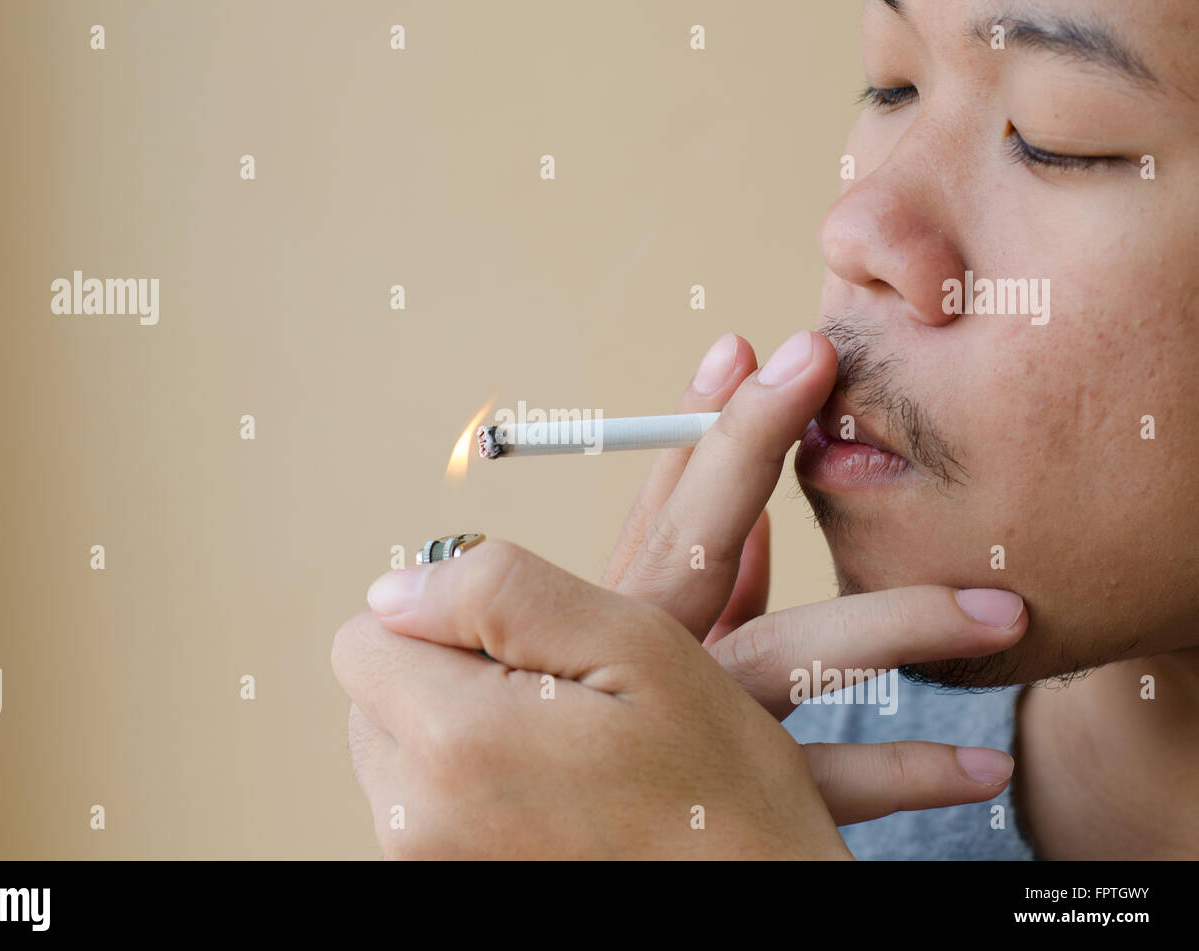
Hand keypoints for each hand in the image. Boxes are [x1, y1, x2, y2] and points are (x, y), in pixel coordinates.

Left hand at [332, 540, 852, 858]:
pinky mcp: (448, 886)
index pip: (364, 634)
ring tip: (561, 751)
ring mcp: (426, 866)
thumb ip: (499, 592)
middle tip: (555, 699)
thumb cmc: (718, 792)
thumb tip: (395, 586)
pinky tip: (552, 792)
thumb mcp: (635, 646)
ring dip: (460, 730)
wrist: (760, 904)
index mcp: (454, 743)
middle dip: (446, 673)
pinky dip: (473, 783)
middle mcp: (415, 818)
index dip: (443, 618)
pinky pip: (425, 802)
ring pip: (397, 746)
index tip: (524, 646)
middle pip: (373, 692)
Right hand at [604, 332, 1027, 820]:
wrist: (555, 819)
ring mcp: (695, 727)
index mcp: (617, 620)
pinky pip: (830, 782)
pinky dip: (908, 770)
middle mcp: (648, 662)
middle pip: (695, 543)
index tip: (752, 348)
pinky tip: (985, 762)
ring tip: (997, 608)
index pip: (659, 504)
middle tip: (815, 362)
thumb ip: (695, 579)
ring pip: (788, 656)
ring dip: (897, 623)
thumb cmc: (595, 718)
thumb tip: (763, 516)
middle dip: (747, 443)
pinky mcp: (742, 800)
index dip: (704, 422)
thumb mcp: (634, 641)